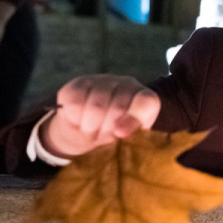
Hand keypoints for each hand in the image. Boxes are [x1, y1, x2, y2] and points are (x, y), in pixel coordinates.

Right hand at [41, 75, 160, 157]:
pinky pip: (75, 103)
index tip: (120, 134)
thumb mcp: (128, 142)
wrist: (88, 130)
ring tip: (91, 133)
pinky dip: (75, 119)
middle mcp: (128, 85)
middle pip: (117, 108)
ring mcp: (104, 81)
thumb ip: (131, 138)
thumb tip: (120, 133)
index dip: (134, 118)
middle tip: (101, 139)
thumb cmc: (115, 137)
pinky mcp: (80, 82)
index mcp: (147, 99)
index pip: (146, 102)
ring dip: (89, 129)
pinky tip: (79, 121)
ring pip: (94, 107)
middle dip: (106, 131)